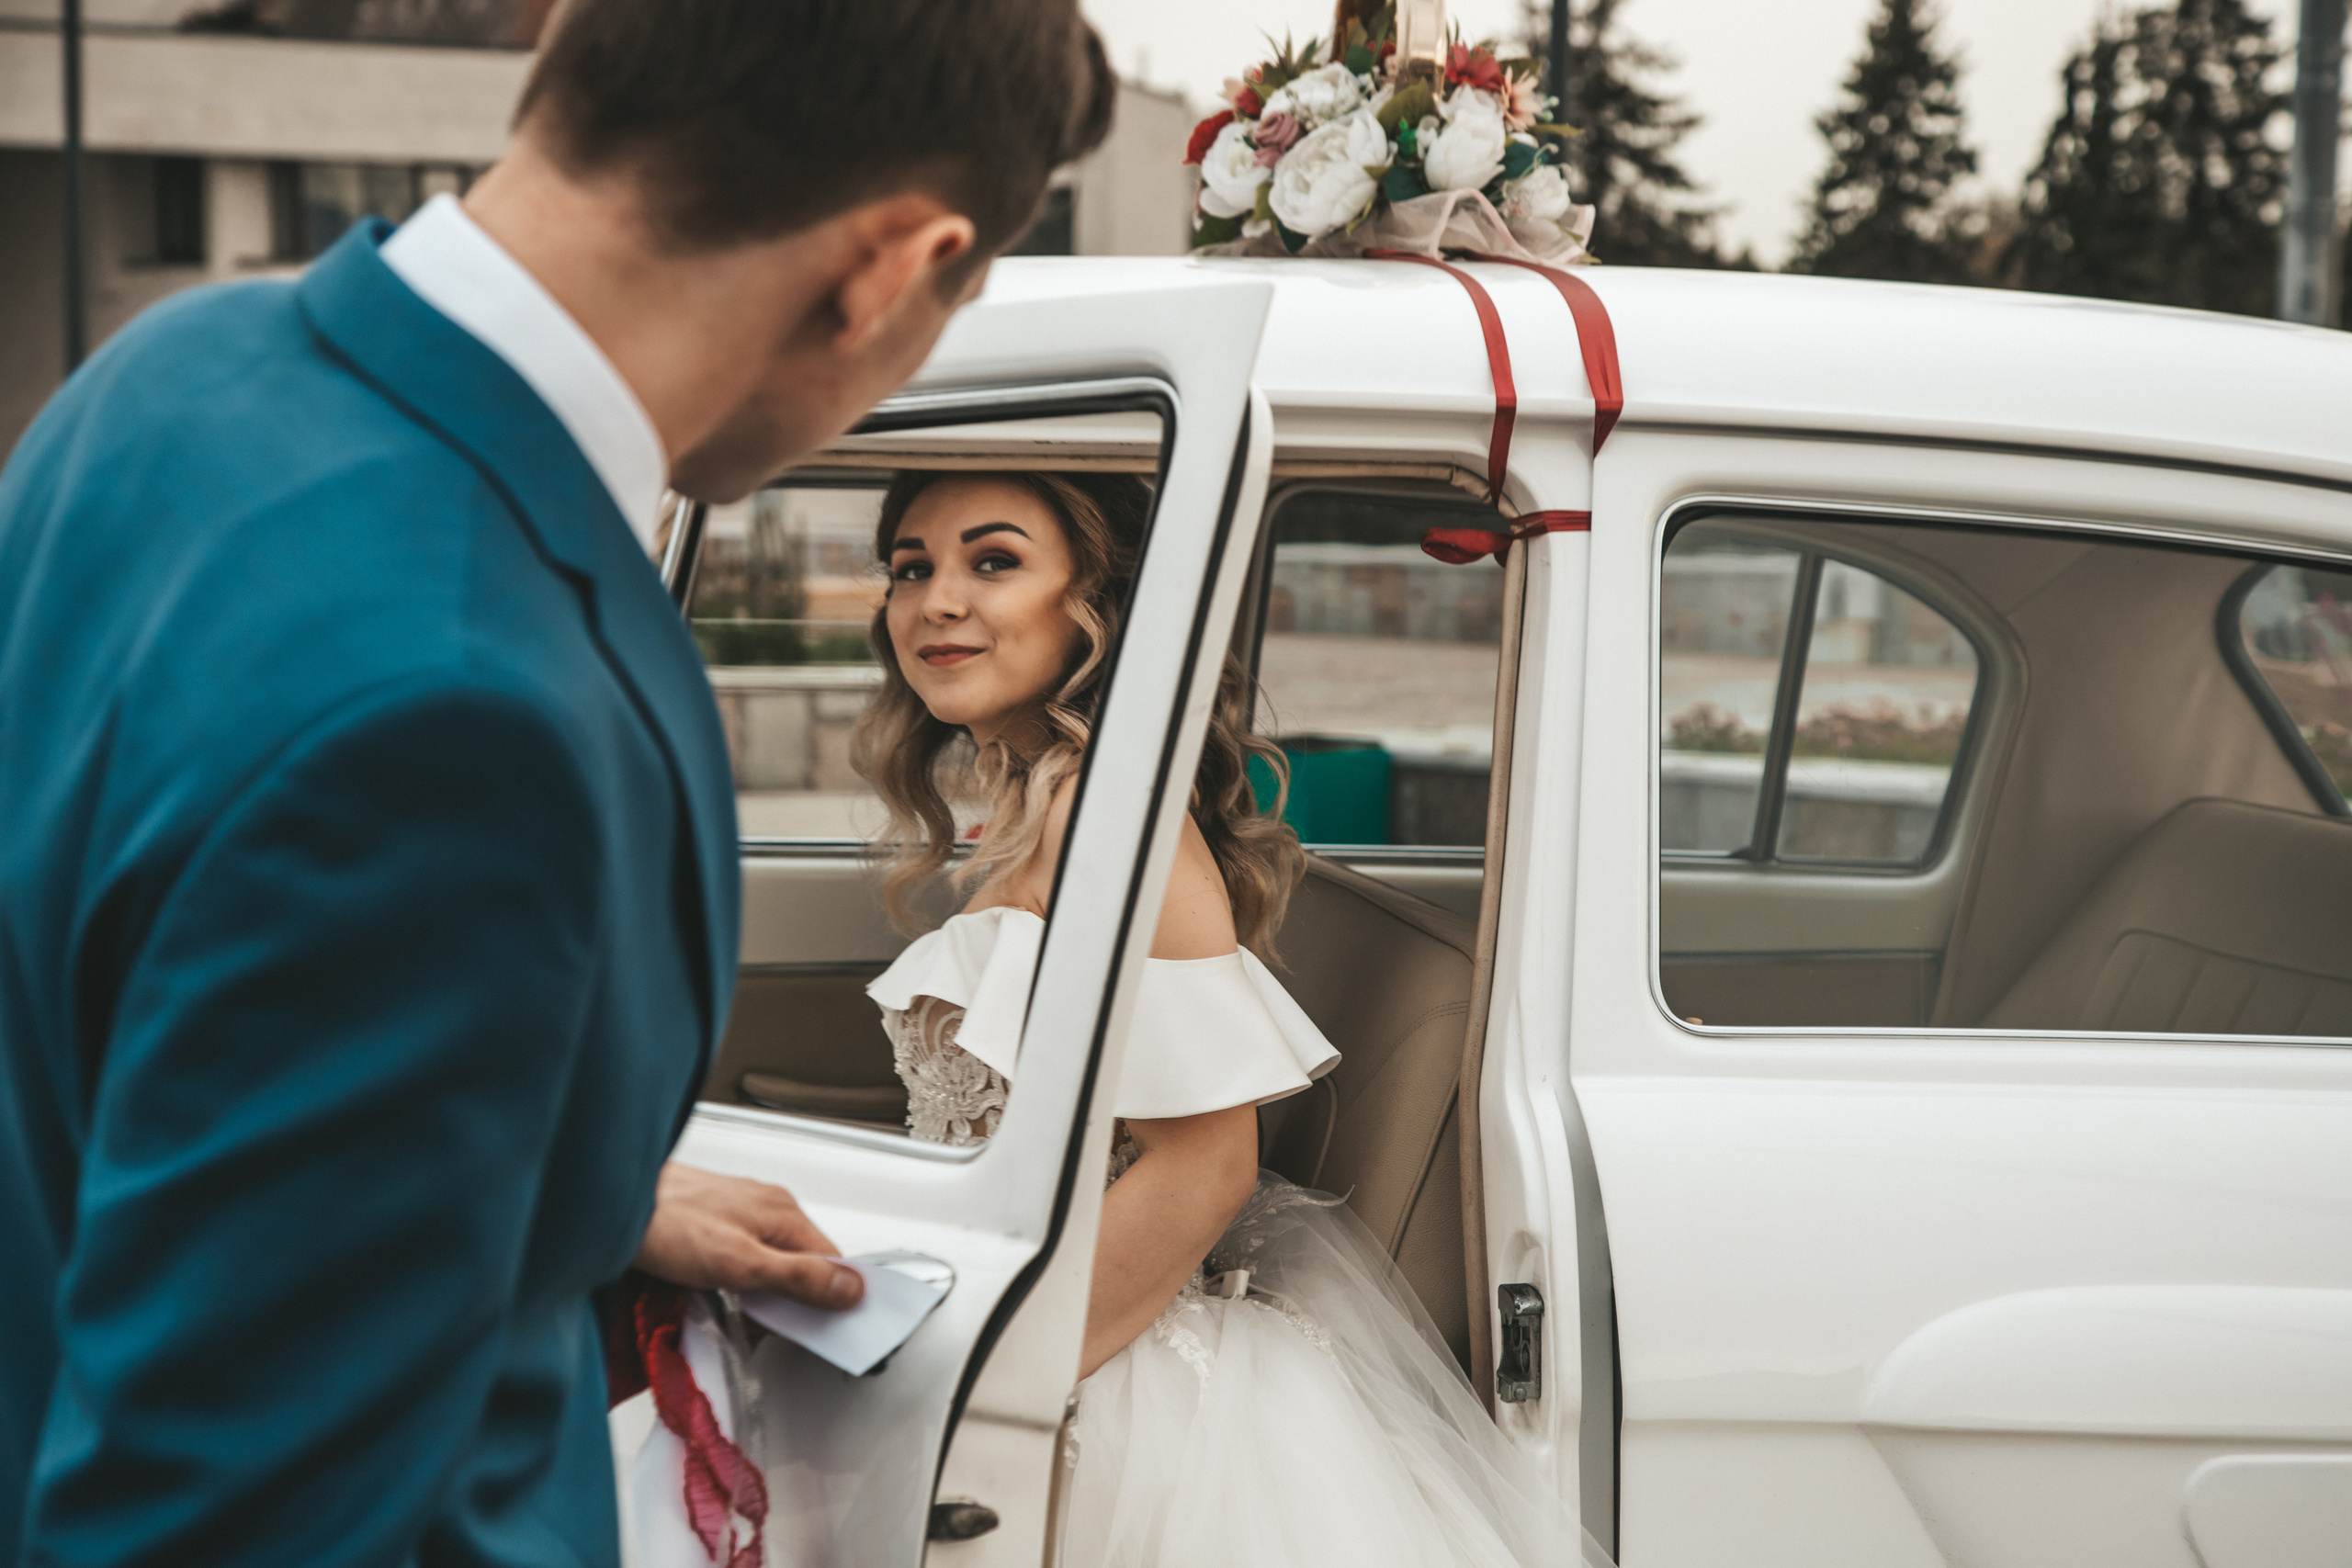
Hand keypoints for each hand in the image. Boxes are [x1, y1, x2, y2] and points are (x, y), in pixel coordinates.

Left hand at [634, 1161, 863, 1308]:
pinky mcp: (713, 1220)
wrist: (604, 1200)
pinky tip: (709, 1293)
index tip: (817, 1330)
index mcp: (783, 1212)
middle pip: (801, 1263)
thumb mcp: (739, 1263)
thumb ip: (797, 1277)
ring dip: (756, 1294)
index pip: (832, 1262)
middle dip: (787, 1302)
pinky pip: (741, 1256)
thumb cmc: (664, 1225)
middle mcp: (766, 1206)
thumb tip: (850, 1288)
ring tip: (728, 1311)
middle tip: (760, 1327)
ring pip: (769, 1261)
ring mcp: (739, 1211)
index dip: (830, 1299)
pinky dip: (733, 1281)